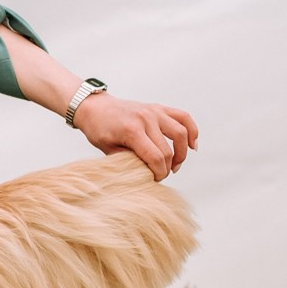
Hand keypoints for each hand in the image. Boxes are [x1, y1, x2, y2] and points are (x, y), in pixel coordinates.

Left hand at [73, 94, 196, 181]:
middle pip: (167, 150)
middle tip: (162, 174)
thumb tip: (149, 171)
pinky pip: (183, 117)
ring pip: (181, 133)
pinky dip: (191, 131)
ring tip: (175, 164)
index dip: (159, 173)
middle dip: (168, 167)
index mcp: (132, 130)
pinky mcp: (159, 108)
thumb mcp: (107, 149)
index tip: (155, 179)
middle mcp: (146, 118)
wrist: (95, 107)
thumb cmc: (98, 129)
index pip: (155, 157)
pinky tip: (192, 145)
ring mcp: (154, 111)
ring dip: (182, 152)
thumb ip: (128, 160)